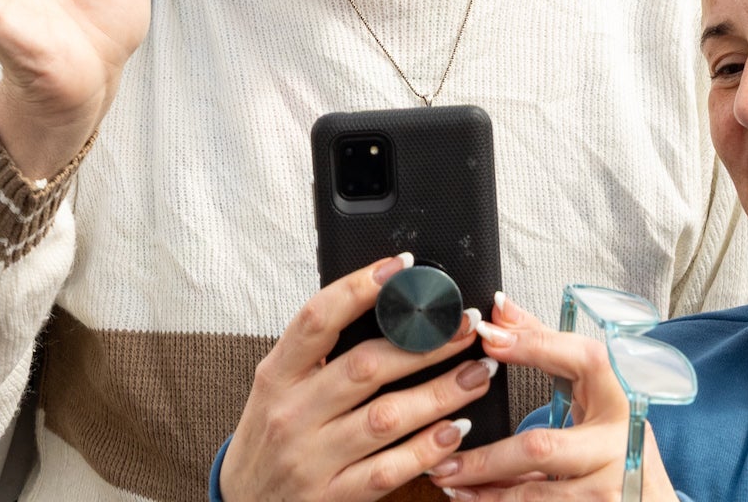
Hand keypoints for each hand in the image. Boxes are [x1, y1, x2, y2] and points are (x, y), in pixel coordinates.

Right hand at [221, 255, 493, 501]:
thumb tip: (382, 306)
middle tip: (465, 325)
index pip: (317, 319)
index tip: (404, 267)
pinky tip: (455, 430)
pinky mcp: (332, 497)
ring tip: (477, 373)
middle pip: (365, 367)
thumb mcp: (276, 388)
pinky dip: (427, 449)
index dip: (360, 287)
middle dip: (425, 343)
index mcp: (276, 375)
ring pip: (387, 418)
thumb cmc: (269, 438)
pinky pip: (389, 470)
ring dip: (440, 393)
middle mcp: (291, 413)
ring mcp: (311, 458)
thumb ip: (317, 354)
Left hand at [428, 294, 678, 500]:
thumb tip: (500, 308)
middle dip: (485, 456)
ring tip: (445, 480)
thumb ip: (545, 346)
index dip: (534, 345)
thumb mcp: (591, 389)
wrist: (648, 495)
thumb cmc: (612, 434)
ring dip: (484, 489)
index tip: (487, 336)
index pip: (582, 359)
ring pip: (535, 493)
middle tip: (441, 458)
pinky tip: (474, 498)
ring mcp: (610, 485)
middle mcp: (619, 442)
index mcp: (619, 396)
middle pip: (541, 446)